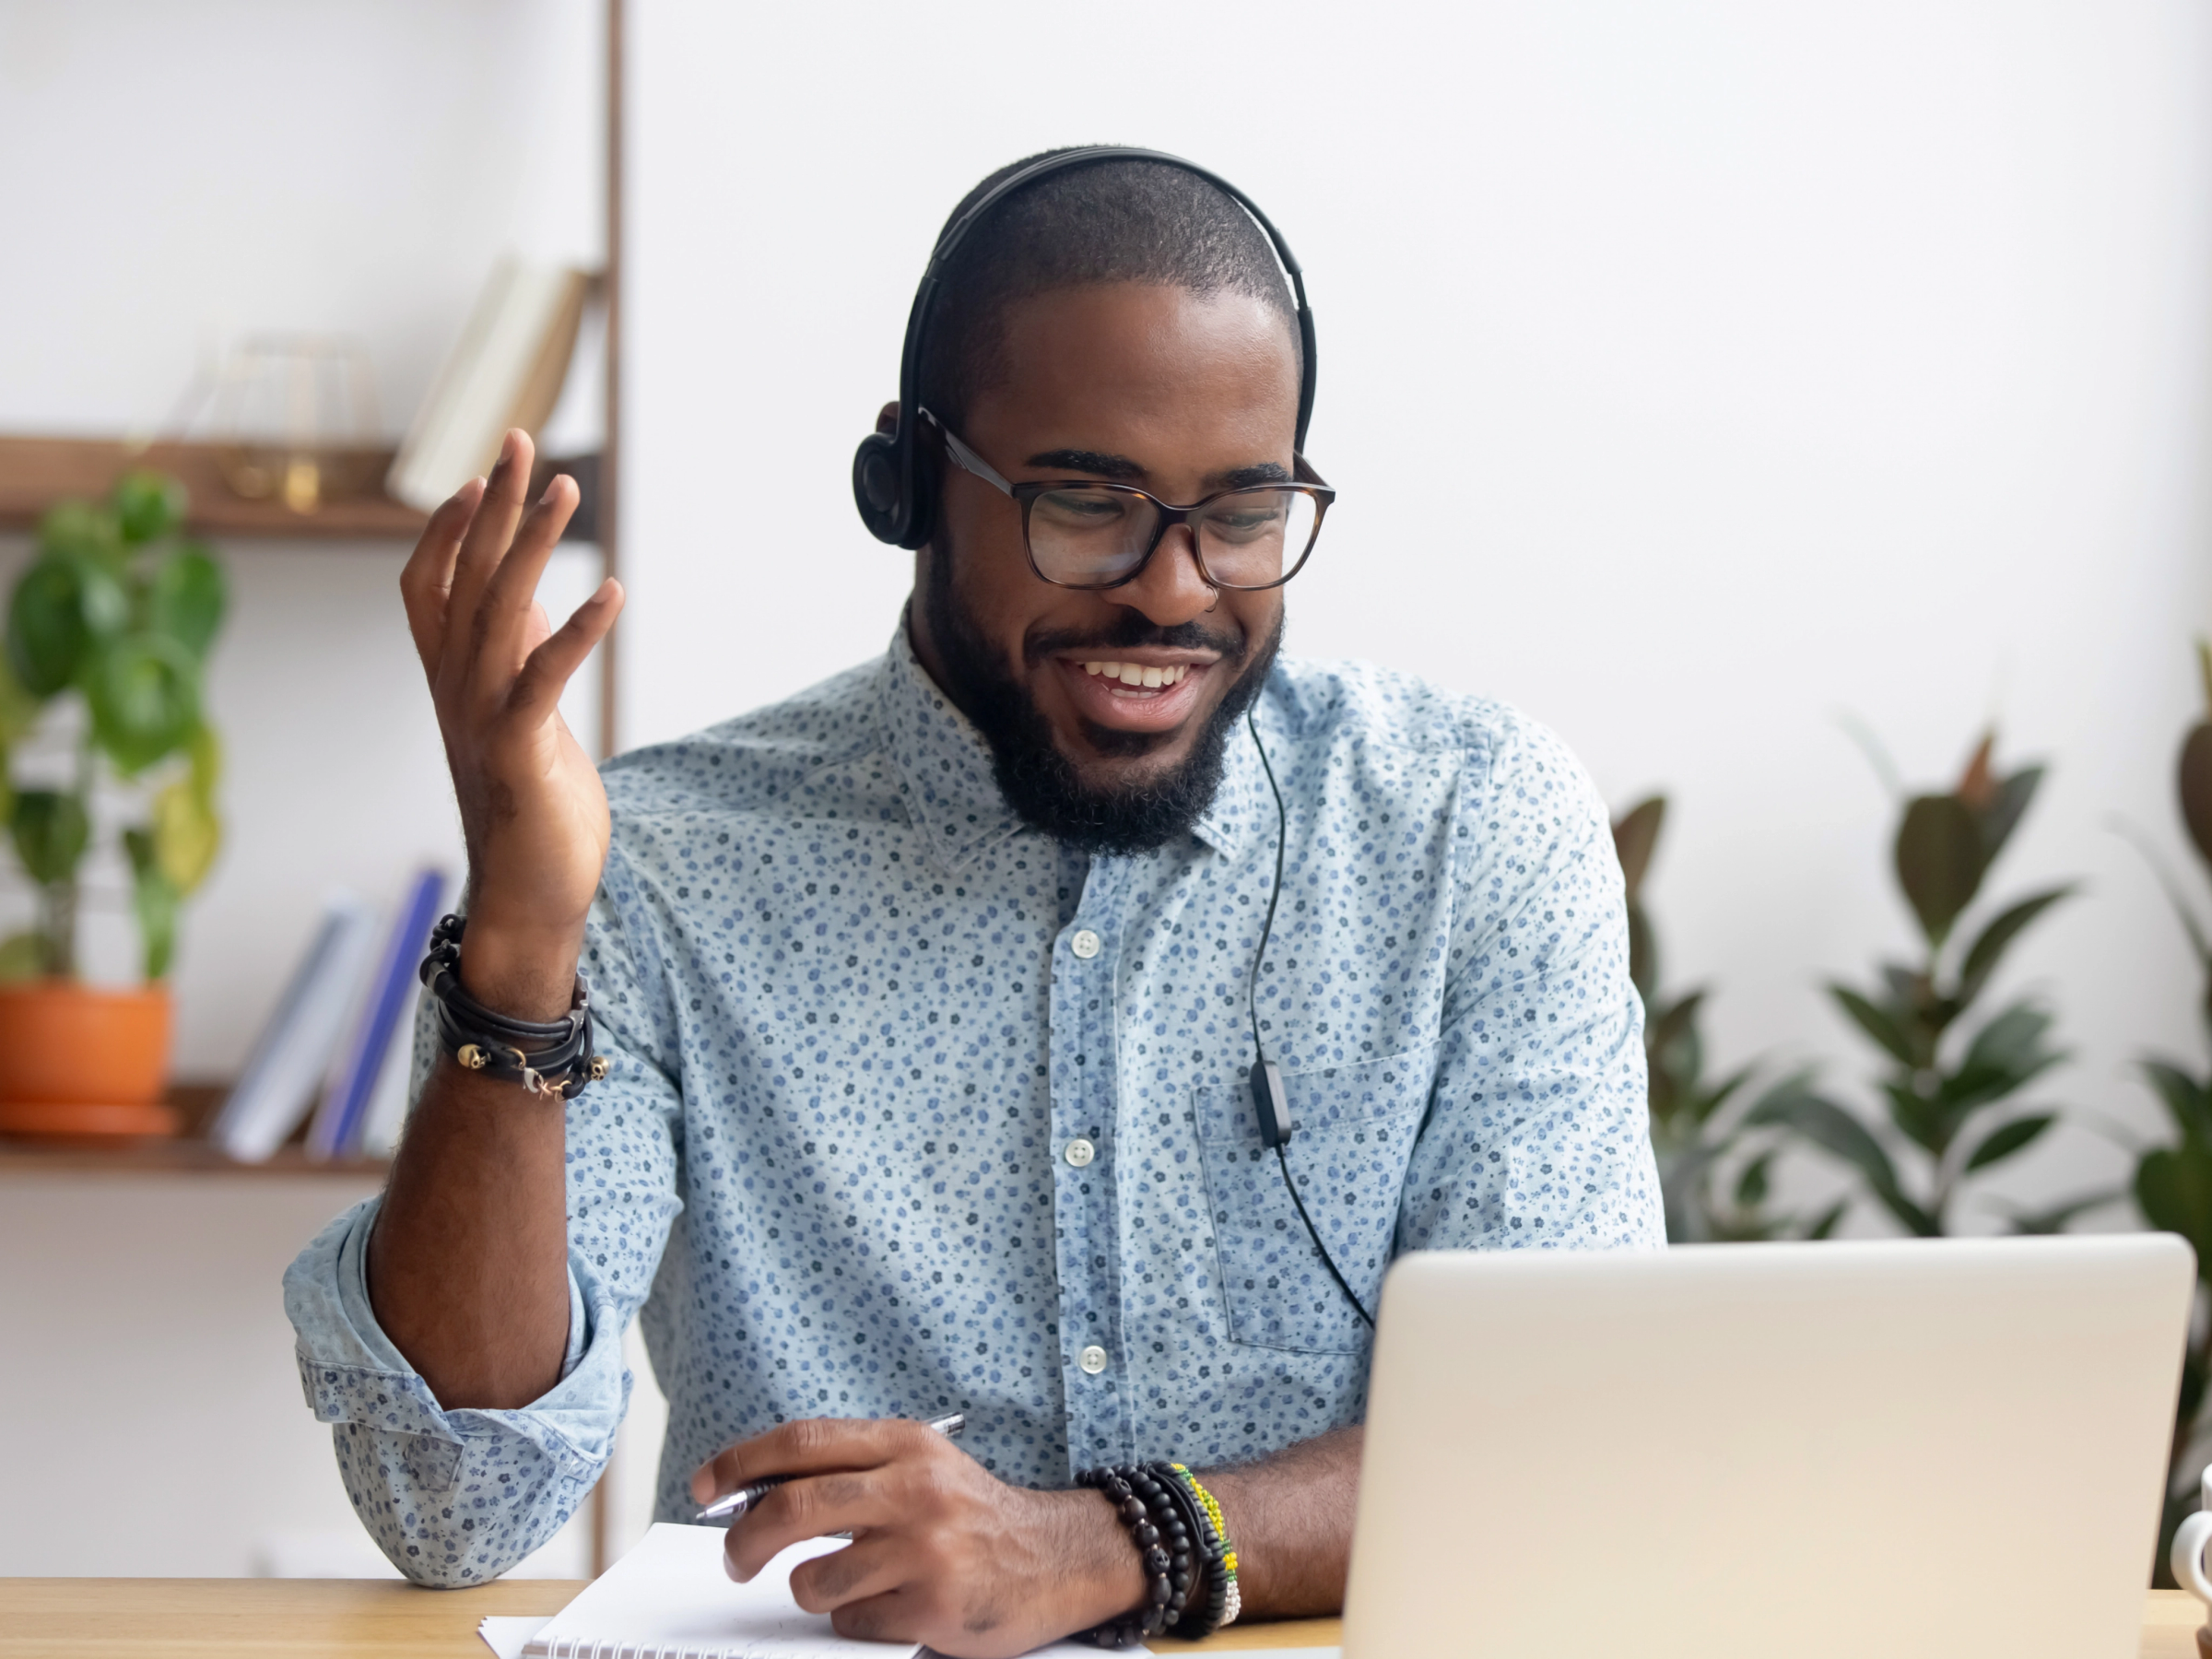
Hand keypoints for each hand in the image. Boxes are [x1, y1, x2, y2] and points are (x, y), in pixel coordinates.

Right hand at [398, 430, 622, 1017]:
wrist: (530, 897)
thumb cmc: (531, 806)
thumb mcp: (524, 718)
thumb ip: (519, 658)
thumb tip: (532, 597)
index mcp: (453, 680)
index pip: (430, 583)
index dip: (451, 527)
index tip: (483, 472)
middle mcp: (455, 689)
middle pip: (466, 576)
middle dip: (495, 505)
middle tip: (521, 439)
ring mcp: (482, 717)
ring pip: (499, 610)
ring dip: (533, 544)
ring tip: (567, 489)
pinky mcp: (520, 749)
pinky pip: (542, 677)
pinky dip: (576, 631)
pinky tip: (611, 592)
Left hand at [691, 1419, 1145, 1658]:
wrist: (1059, 1557)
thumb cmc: (973, 1514)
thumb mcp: (919, 1466)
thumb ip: (850, 1468)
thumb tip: (753, 1491)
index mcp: (904, 1444)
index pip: (801, 1442)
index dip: (740, 1463)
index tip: (705, 1487)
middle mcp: (914, 1489)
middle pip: (792, 1509)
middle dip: (744, 1541)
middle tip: (735, 1562)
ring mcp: (925, 1550)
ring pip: (814, 1580)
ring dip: (812, 1592)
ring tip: (846, 1586)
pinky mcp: (933, 1606)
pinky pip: (852, 1623)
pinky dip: (856, 1621)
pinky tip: (892, 1606)